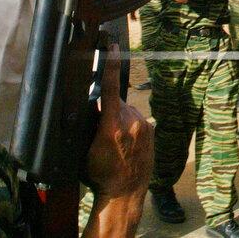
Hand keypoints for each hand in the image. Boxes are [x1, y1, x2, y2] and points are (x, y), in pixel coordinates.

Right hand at [86, 44, 152, 197]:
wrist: (125, 192)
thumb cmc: (100, 174)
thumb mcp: (86, 148)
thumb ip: (91, 124)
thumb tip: (94, 105)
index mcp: (112, 124)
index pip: (110, 87)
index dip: (111, 64)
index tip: (113, 46)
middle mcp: (131, 121)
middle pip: (116, 103)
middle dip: (107, 110)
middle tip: (102, 132)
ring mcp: (144, 126)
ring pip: (127, 111)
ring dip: (120, 118)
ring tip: (116, 142)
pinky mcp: (152, 131)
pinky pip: (137, 120)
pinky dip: (130, 126)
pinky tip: (126, 144)